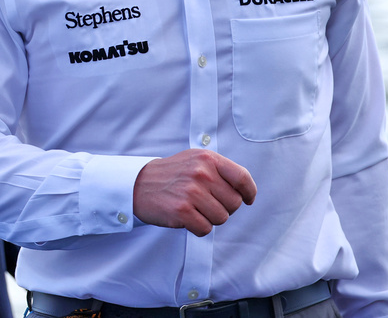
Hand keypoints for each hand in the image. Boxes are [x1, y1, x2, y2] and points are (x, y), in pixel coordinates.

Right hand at [132, 149, 256, 236]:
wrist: (138, 184)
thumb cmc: (172, 175)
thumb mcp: (195, 161)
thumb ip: (220, 170)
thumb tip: (246, 189)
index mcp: (207, 158)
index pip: (242, 178)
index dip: (249, 192)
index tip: (247, 199)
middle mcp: (201, 173)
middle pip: (234, 203)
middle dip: (224, 208)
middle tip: (206, 203)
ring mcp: (191, 192)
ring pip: (221, 218)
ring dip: (210, 219)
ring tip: (194, 209)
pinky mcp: (181, 211)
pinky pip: (205, 229)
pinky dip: (198, 228)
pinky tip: (186, 218)